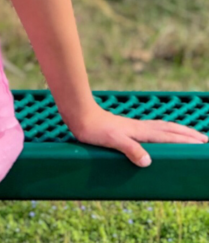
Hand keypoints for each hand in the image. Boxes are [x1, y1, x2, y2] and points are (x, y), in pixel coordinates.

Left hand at [69, 106, 208, 166]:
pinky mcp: (127, 128)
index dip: (186, 140)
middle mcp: (141, 128)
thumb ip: (130, 150)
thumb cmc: (94, 129)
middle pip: (170, 129)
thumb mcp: (113, 141)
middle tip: (204, 139)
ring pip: (162, 128)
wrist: (80, 115)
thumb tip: (148, 161)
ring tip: (188, 135)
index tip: (202, 143)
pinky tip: (159, 135)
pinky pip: (152, 129)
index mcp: (141, 132)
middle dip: (187, 134)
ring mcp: (134, 127)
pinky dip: (163, 131)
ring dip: (177, 131)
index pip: (169, 136)